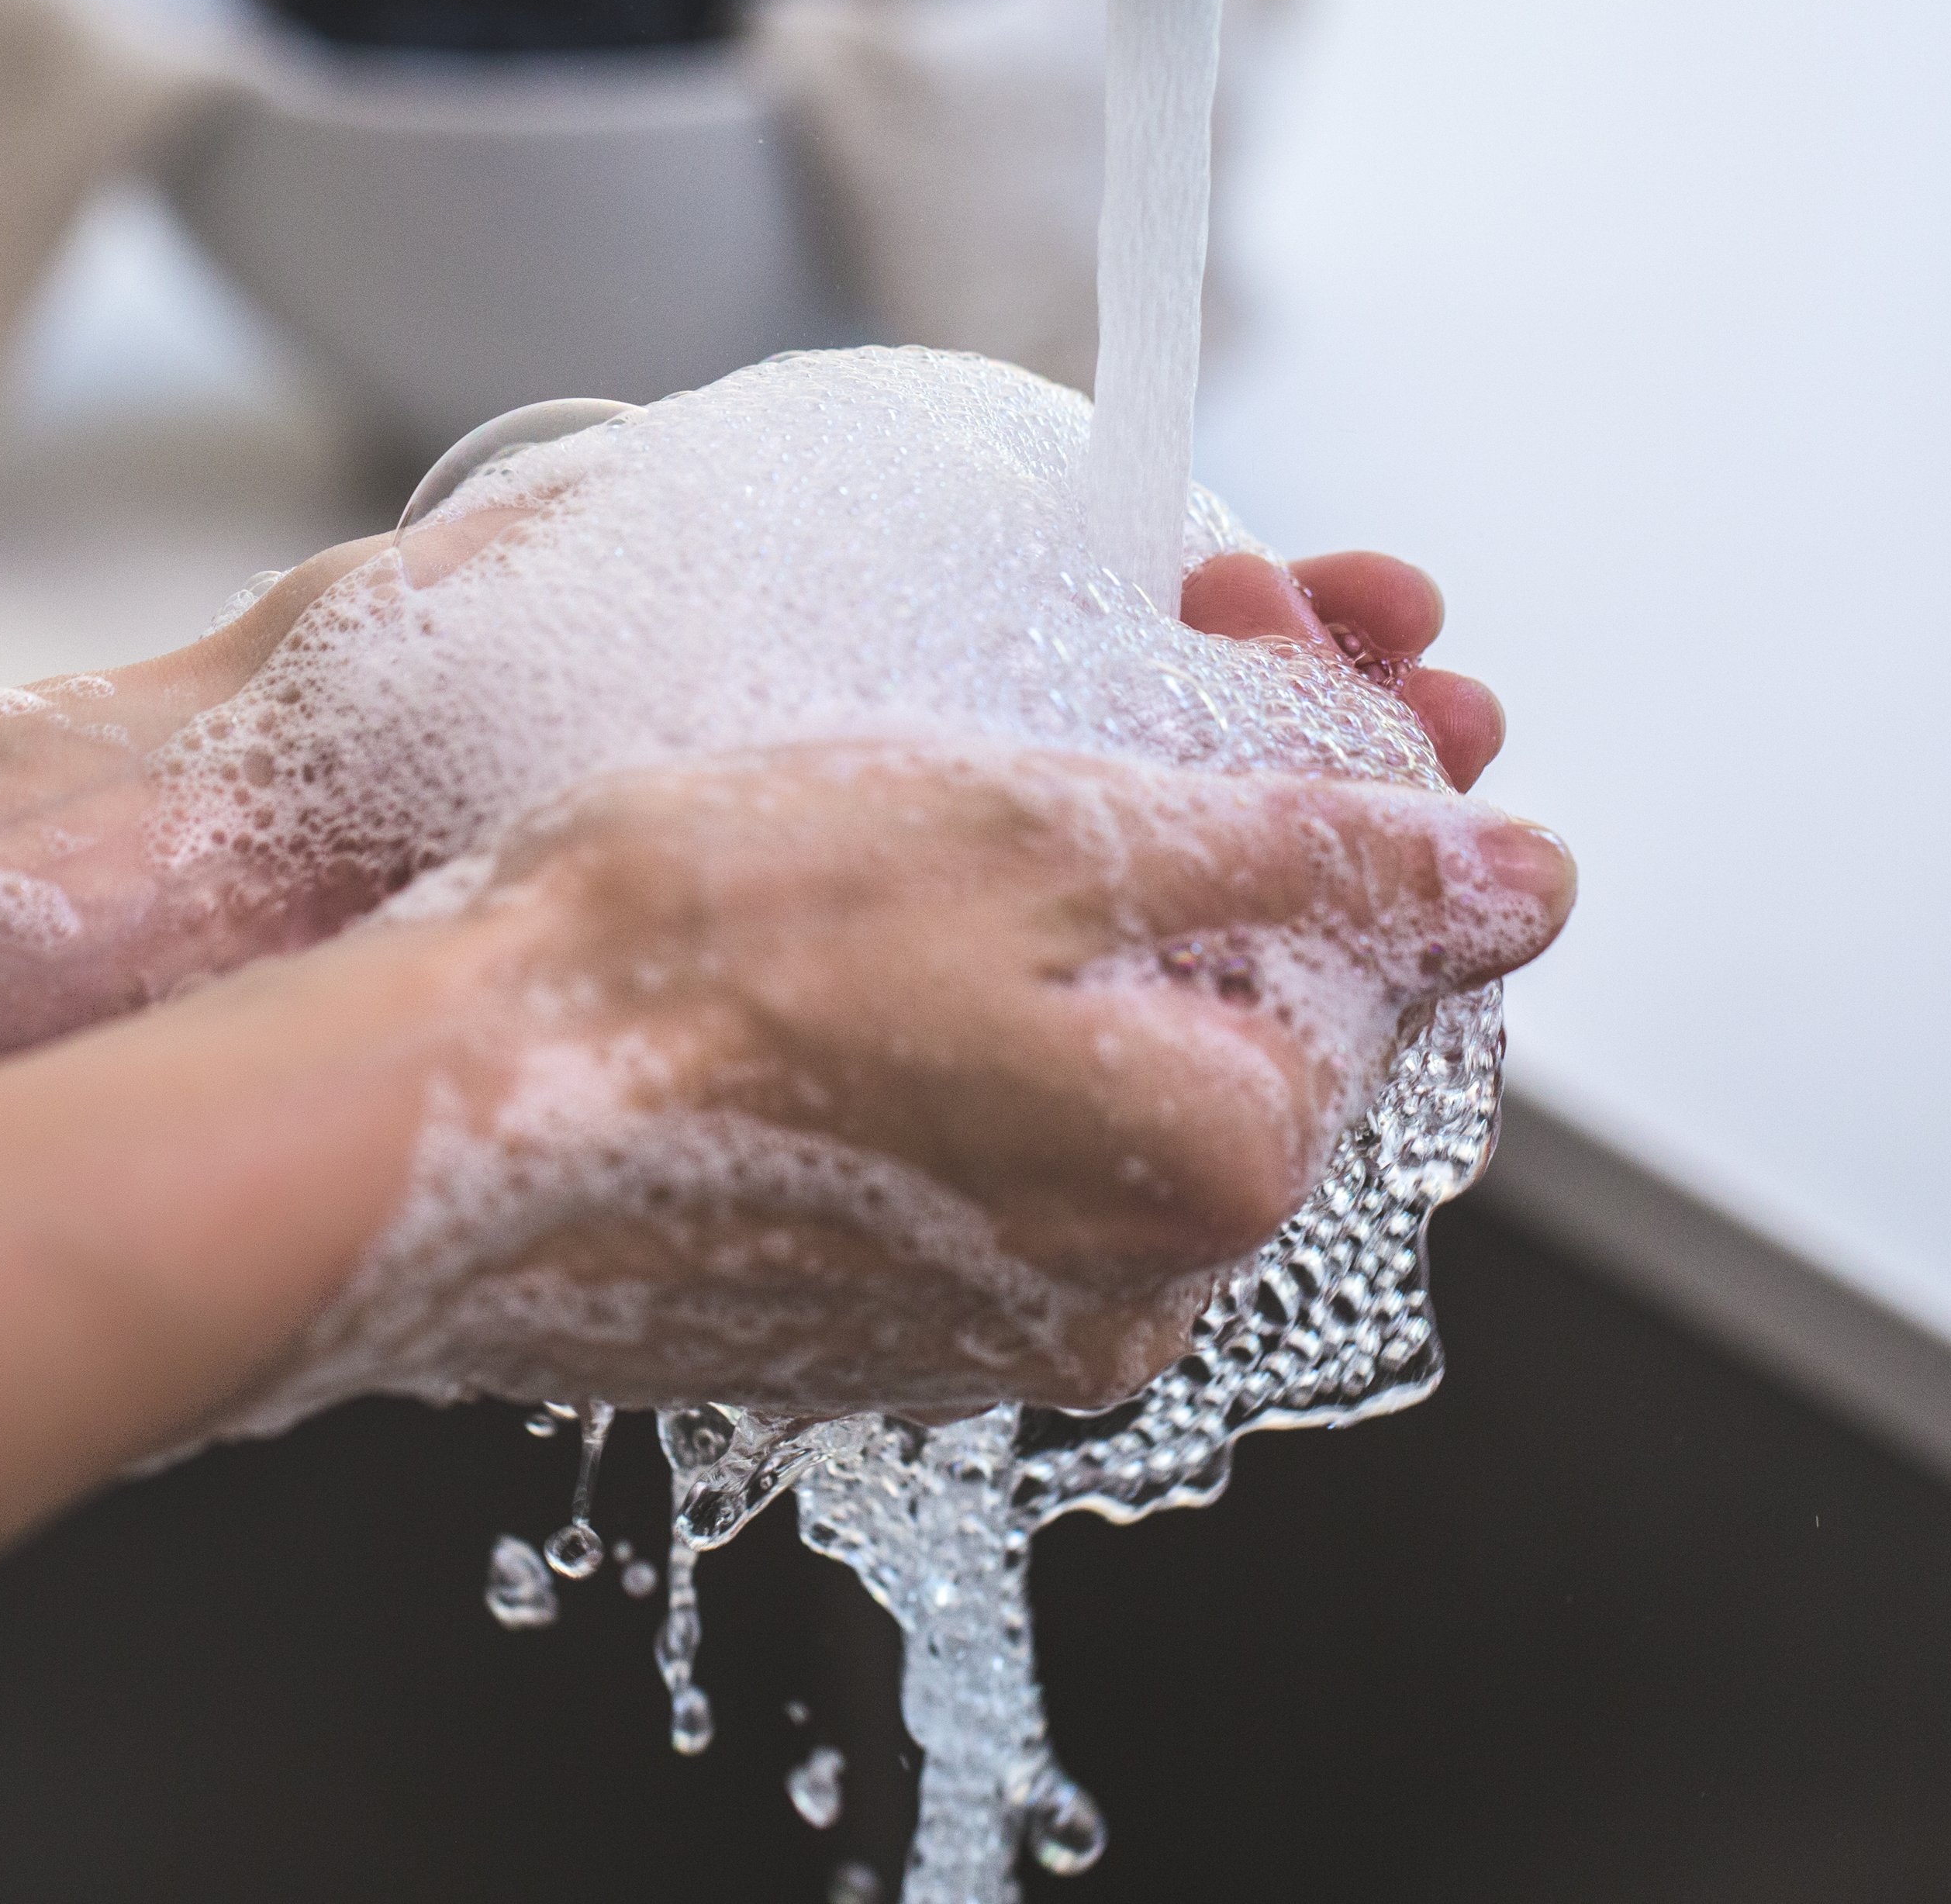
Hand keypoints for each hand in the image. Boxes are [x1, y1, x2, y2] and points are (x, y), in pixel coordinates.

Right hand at [273, 734, 1571, 1419]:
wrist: (428, 1118)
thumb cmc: (703, 957)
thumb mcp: (1048, 832)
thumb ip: (1316, 848)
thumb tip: (1522, 873)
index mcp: (1212, 1169)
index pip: (1372, 953)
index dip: (1324, 760)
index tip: (1250, 623)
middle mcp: (1128, 1291)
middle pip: (1248, 1014)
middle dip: (1216, 821)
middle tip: (1152, 641)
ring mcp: (991, 1326)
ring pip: (1108, 1076)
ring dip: (1086, 913)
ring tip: (975, 760)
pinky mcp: (867, 1321)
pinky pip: (983, 1148)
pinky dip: (967, 1020)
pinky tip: (868, 914)